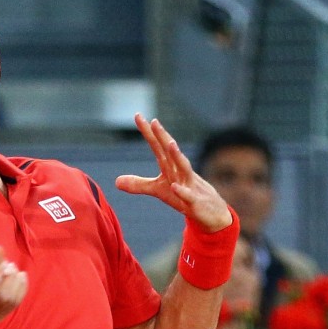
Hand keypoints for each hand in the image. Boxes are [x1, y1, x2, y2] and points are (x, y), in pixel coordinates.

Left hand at [116, 115, 232, 232]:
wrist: (211, 212)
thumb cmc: (184, 197)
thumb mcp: (159, 191)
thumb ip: (139, 184)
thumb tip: (116, 181)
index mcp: (170, 167)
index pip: (157, 146)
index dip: (148, 132)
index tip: (138, 115)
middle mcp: (180, 171)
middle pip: (170, 152)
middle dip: (162, 137)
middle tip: (154, 122)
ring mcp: (189, 185)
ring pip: (184, 168)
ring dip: (178, 156)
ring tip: (170, 144)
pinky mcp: (195, 201)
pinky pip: (188, 196)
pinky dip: (182, 191)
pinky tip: (174, 186)